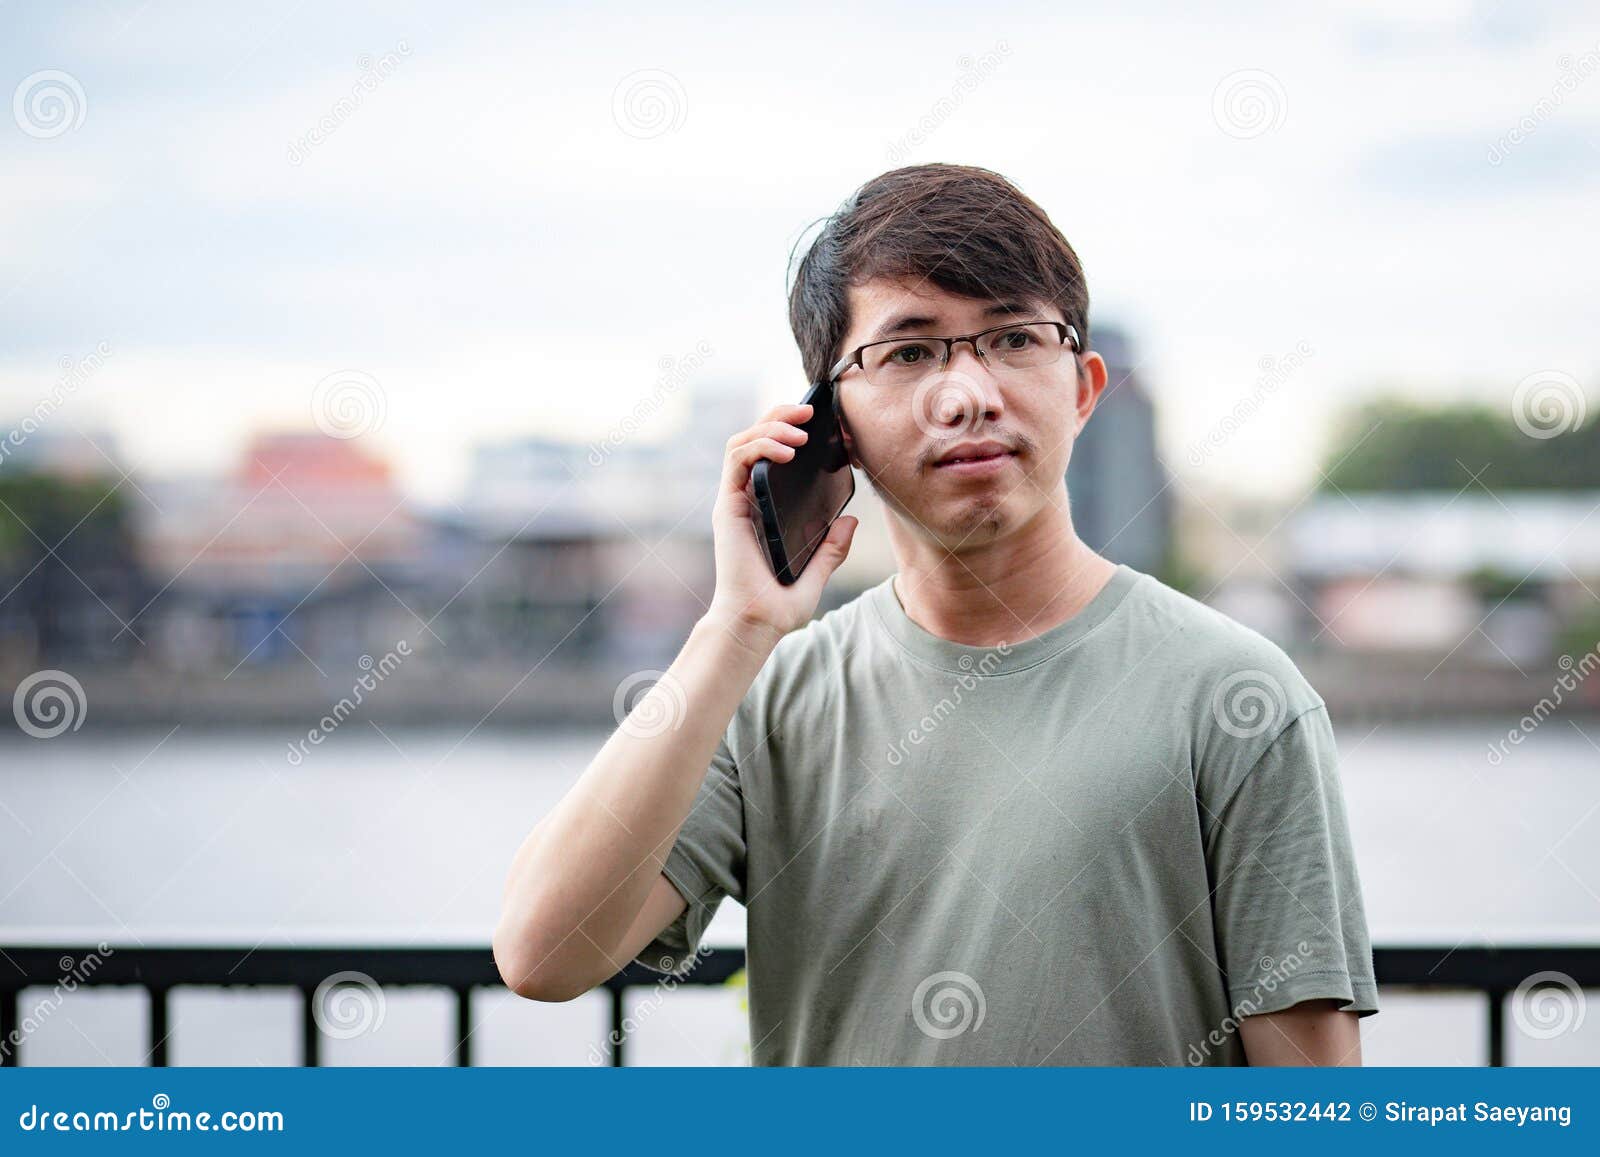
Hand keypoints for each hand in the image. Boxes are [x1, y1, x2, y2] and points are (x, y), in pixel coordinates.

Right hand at [702, 402, 857, 652]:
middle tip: (810, 415)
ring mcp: (736, 501)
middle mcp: (748, 500)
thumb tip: (851, 521)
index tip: (826, 429)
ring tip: (800, 431)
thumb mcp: (817, 572)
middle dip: (781, 417)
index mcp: (766, 509)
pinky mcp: (728, 506)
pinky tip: (785, 450)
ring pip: (743, 441)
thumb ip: (832, 548)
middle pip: (757, 439)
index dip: (793, 434)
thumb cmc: (778, 606)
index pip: (773, 457)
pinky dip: (760, 445)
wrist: (755, 624)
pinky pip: (737, 460)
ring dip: (771, 426)